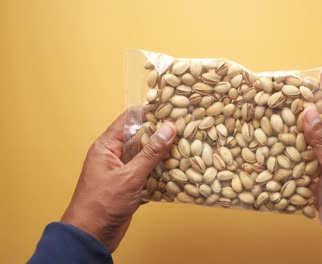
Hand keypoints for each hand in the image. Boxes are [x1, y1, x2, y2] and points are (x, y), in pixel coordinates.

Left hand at [61, 111, 175, 251]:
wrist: (91, 236)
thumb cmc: (101, 204)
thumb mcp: (130, 176)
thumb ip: (150, 153)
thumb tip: (169, 129)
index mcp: (107, 146)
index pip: (129, 120)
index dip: (149, 113)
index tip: (171, 109)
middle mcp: (114, 155)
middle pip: (141, 138)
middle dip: (161, 135)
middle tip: (185, 129)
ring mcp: (123, 171)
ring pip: (147, 156)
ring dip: (164, 155)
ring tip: (187, 148)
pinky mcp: (130, 186)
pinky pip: (148, 173)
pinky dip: (161, 172)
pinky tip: (178, 171)